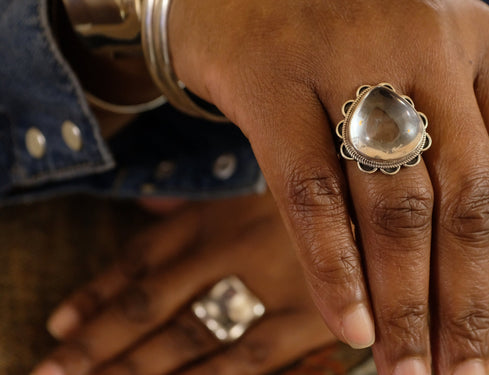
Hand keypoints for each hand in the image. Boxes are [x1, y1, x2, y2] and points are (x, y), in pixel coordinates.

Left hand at [32, 194, 334, 374]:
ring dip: (137, 371)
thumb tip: (147, 206)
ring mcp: (270, 288)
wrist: (391, 191)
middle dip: (97, 345)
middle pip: (153, 305)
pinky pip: (247, 363)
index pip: (142, 259)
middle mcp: (235, 251)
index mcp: (221, 213)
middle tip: (49, 373)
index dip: (97, 293)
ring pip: (188, 340)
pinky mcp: (311, 321)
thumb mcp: (263, 180)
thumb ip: (209, 198)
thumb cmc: (325, 185)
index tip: (59, 325)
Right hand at [147, 0, 488, 373]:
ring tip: (408, 368)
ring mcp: (343, 52)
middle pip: (462, 196)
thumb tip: (479, 255)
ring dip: (405, 301)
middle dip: (466, 299)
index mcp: (472, 34)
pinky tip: (350, 325)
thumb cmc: (335, 13)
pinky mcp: (268, 76)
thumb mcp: (414, 47)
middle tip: (463, 371)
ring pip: (392, 204)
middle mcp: (420, 40)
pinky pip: (310, 192)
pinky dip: (333, 268)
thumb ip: (453, 125)